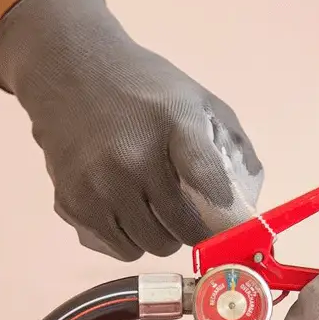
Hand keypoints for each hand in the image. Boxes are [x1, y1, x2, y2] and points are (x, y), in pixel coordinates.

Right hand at [0, 0, 263, 260]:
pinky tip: (128, 212)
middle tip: (189, 216)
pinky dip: (130, 239)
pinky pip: (118, 248)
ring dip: (161, 237)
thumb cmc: (144, 90)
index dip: (225, 207)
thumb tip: (248, 203)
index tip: (232, 220)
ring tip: (156, 212)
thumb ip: (231, 146)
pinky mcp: (73, 202)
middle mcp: (133, 158)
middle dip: (193, 229)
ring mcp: (100, 184)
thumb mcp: (197, 100)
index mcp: (173, 123)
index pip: (205, 175)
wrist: (70, 71)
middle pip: (183, 229)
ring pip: (150, 246)